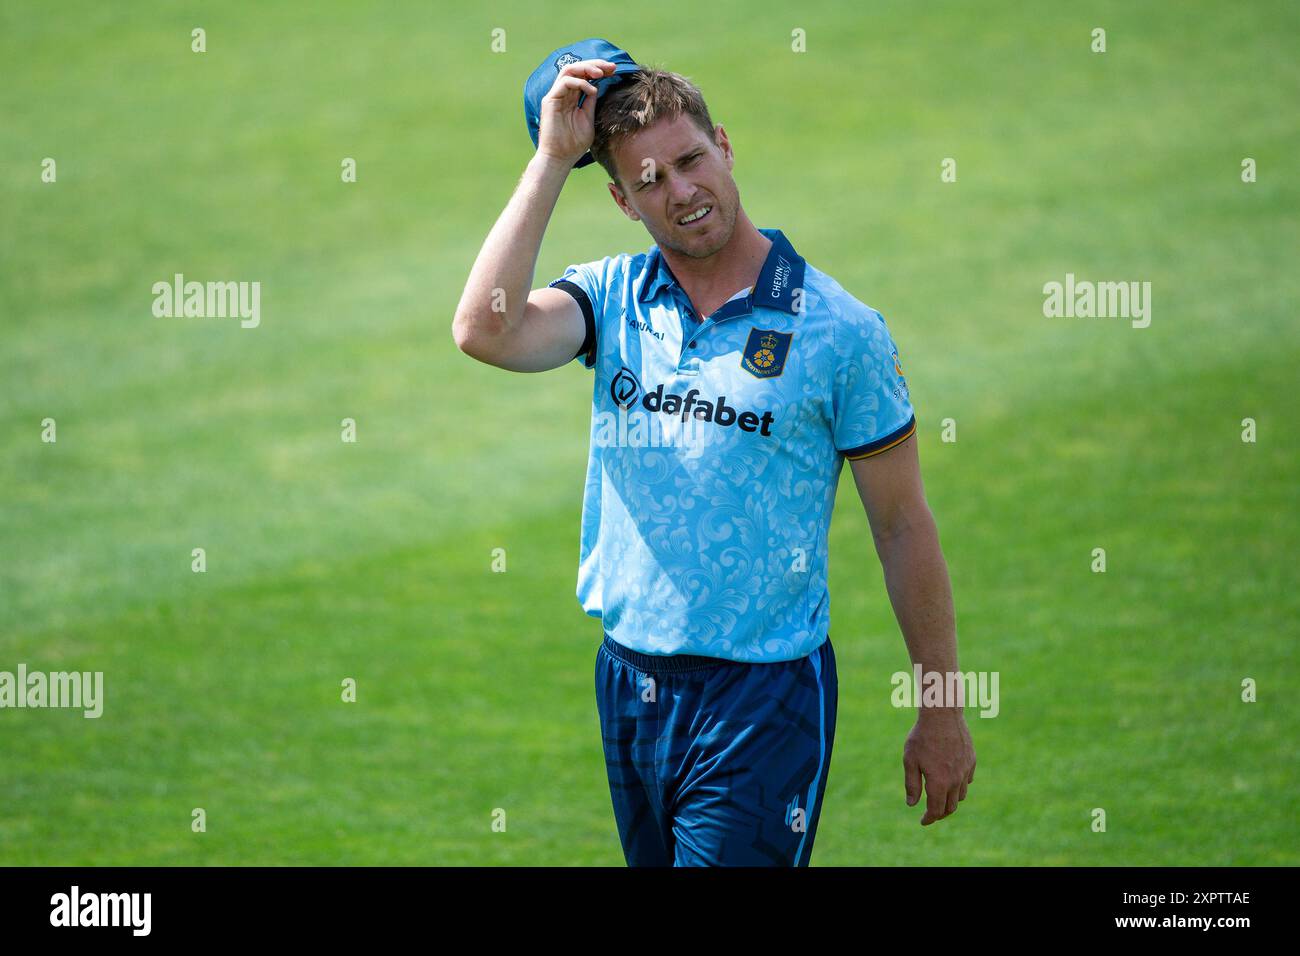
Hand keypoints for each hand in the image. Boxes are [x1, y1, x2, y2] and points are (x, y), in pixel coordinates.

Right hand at [537, 59, 616, 165]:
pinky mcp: (550, 100)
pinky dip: (579, 82)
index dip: (599, 70)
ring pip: (569, 70)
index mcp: (572, 98)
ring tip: (601, 73)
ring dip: (586, 68)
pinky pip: (565, 82)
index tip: (615, 70)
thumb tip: (598, 87)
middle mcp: (563, 94)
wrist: (560, 159)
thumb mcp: (588, 120)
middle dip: (595, 64)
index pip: (584, 76)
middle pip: (577, 68)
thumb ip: (591, 103)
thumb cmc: (574, 145)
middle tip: (611, 67)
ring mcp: (555, 96)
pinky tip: (591, 90)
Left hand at [903, 709, 975, 824]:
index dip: (929, 819)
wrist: (942, 715)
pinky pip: (968, 780)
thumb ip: (912, 784)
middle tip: (931, 814)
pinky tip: (951, 781)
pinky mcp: (972, 760)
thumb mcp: (910, 760)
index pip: (936, 810)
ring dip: (951, 801)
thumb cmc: (922, 737)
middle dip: (940, 813)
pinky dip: (960, 786)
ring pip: (961, 795)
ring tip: (941, 799)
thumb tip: (912, 804)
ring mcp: (966, 770)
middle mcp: (955, 780)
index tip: (923, 821)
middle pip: (950, 807)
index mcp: (939, 783)